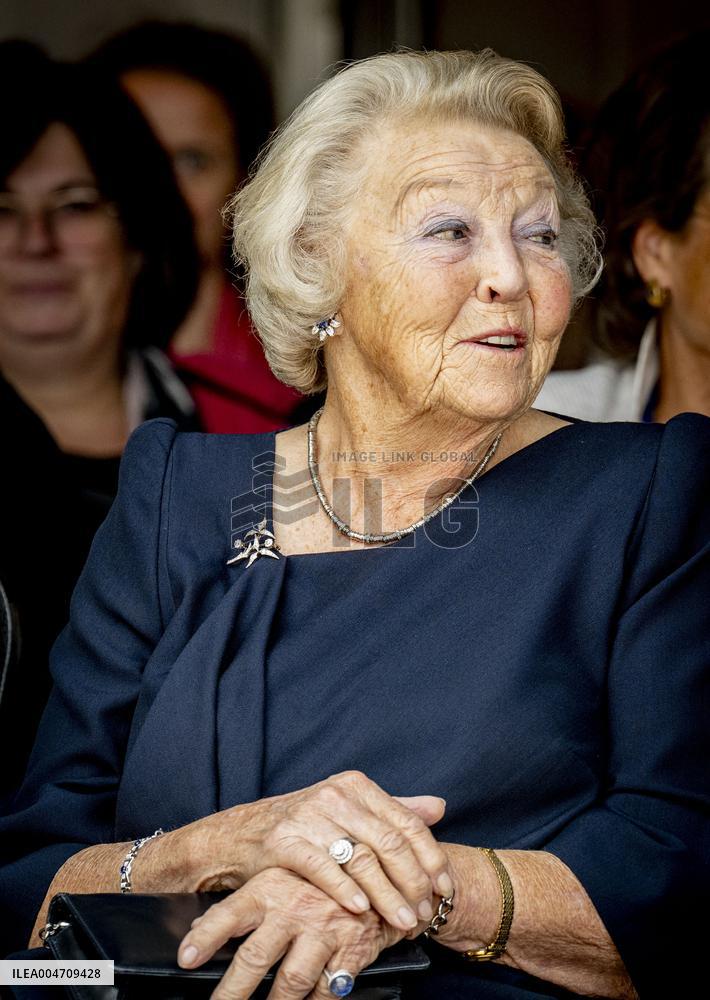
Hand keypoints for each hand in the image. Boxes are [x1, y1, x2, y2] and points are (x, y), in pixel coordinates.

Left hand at [177, 868, 417, 998]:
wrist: (386, 871)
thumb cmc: (323, 878)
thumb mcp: (282, 878)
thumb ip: (244, 903)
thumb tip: (200, 926)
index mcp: (272, 886)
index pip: (230, 912)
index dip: (206, 936)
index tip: (184, 959)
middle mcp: (295, 907)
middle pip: (254, 958)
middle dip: (231, 994)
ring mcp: (324, 929)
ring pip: (289, 983)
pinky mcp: (351, 949)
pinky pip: (326, 991)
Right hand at [187, 770, 450, 930]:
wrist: (244, 834)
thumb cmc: (306, 826)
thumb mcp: (351, 810)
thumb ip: (394, 809)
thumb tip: (440, 808)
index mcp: (357, 785)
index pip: (406, 822)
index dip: (430, 857)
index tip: (445, 886)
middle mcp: (336, 795)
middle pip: (389, 843)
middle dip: (413, 883)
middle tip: (426, 913)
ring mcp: (310, 816)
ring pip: (362, 859)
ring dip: (387, 896)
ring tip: (403, 922)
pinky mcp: (286, 841)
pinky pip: (324, 869)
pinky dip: (346, 891)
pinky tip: (361, 911)